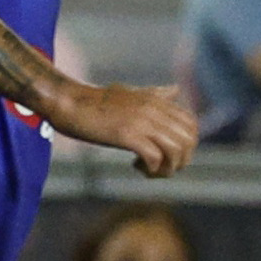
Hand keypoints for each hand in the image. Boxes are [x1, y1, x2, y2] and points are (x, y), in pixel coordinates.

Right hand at [46, 80, 198, 176]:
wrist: (68, 102)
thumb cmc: (95, 102)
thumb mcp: (130, 94)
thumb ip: (155, 94)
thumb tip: (175, 89)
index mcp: (157, 100)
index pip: (192, 125)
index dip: (186, 145)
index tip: (168, 153)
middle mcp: (154, 109)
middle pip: (189, 141)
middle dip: (180, 161)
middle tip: (160, 167)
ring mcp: (141, 121)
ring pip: (176, 151)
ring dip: (167, 168)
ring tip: (149, 170)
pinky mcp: (126, 134)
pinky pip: (155, 157)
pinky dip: (150, 169)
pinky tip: (135, 166)